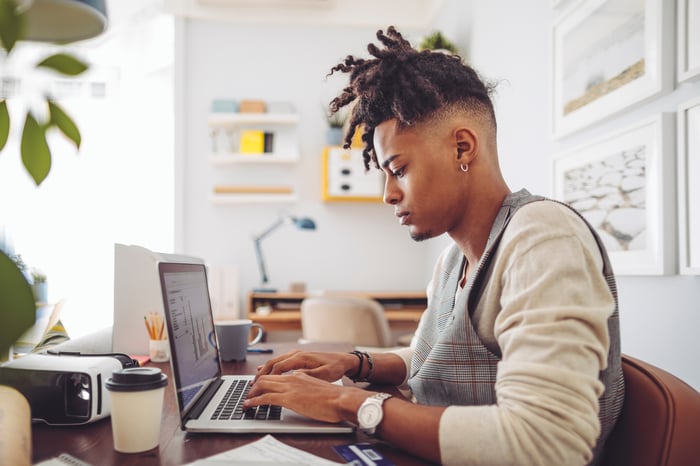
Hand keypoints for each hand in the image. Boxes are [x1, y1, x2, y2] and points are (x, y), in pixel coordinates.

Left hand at [245, 371, 365, 422]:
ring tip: (246, 400)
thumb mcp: (317, 386)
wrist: (341, 399)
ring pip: (263, 385)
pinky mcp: (288, 398)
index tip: (259, 385)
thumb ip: (306, 385)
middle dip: (255, 385)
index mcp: (300, 374)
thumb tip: (301, 392)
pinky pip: (266, 397)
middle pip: (266, 376)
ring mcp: (290, 386)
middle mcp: (292, 377)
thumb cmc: (334, 396)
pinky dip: (254, 401)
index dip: (265, 378)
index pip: (277, 372)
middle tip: (250, 392)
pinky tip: (249, 405)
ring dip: (252, 392)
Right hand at [253, 349, 357, 382]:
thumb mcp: (324, 374)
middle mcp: (296, 354)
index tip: (259, 387)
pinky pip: (280, 362)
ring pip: (275, 361)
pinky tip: (265, 372)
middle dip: (261, 374)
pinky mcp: (298, 358)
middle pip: (273, 363)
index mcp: (301, 357)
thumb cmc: (335, 367)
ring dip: (265, 370)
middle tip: (252, 385)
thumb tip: (294, 377)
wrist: (344, 360)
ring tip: (255, 381)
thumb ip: (308, 376)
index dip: (267, 377)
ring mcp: (296, 354)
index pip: (279, 367)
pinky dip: (271, 368)